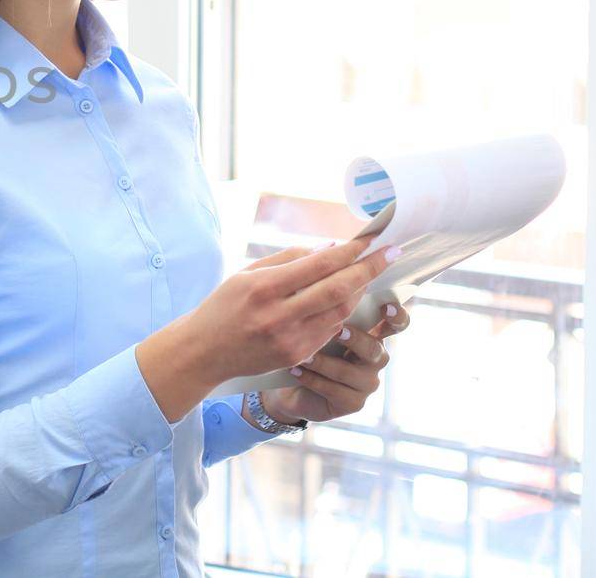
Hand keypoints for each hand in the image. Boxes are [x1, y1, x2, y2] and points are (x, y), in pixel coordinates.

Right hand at [136, 235, 397, 421]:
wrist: (203, 351)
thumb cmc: (224, 305)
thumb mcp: (247, 274)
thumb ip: (288, 260)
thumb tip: (330, 249)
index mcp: (263, 287)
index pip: (319, 265)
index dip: (351, 251)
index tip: (373, 240)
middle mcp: (278, 314)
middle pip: (338, 289)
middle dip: (369, 269)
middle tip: (391, 253)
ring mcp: (289, 339)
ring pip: (340, 312)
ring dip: (358, 290)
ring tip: (368, 274)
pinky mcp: (296, 356)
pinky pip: (329, 330)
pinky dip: (340, 312)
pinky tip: (343, 300)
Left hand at [263, 301, 411, 423]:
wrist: (288, 384)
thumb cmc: (305, 344)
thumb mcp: (315, 323)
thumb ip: (327, 305)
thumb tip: (324, 274)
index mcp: (371, 333)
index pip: (395, 323)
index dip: (397, 316)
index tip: (388, 305)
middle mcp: (374, 357)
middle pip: (376, 350)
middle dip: (357, 340)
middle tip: (338, 331)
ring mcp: (366, 382)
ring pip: (352, 372)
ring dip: (324, 362)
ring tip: (302, 355)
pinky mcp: (353, 403)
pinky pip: (335, 391)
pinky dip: (313, 379)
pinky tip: (295, 370)